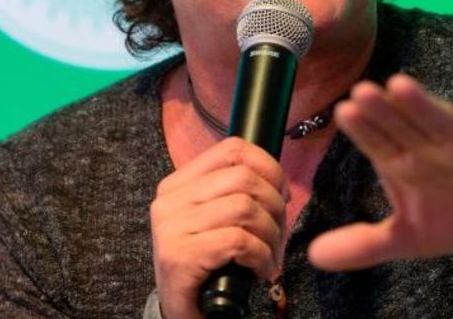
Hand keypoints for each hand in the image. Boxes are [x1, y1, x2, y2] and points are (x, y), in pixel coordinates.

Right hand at [150, 137, 287, 318]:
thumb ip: (233, 193)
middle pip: (243, 179)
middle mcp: (170, 200)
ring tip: (271, 255)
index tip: (282, 194)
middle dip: (275, 205)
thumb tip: (278, 181)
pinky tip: (260, 270)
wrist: (180, 309)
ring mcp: (172, 227)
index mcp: (177, 184)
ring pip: (245, 208)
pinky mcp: (179, 256)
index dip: (268, 167)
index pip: (231, 150)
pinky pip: (239, 241)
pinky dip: (261, 256)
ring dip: (270, 235)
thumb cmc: (204, 264)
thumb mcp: (213, 219)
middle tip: (279, 233)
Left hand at [308, 74, 452, 270]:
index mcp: (406, 161)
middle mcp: (432, 145)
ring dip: (424, 104)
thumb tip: (312, 257)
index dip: (364, 130)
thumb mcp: (409, 237)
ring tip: (400, 85)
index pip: (380, 143)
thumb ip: (364, 244)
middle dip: (385, 111)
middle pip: (405, 126)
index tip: (344, 112)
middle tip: (362, 91)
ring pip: (443, 121)